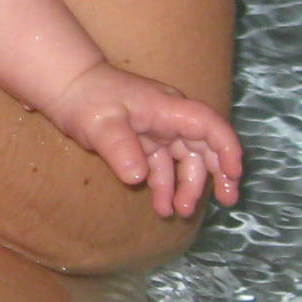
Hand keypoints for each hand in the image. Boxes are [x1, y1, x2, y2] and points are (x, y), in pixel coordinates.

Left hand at [46, 61, 243, 219]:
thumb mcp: (101, 124)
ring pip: (184, 161)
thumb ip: (121, 149)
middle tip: (227, 201)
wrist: (67, 88)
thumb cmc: (87, 99)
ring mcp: (158, 131)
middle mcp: (170, 119)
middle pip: (205, 146)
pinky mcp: (145, 142)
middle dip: (217, 174)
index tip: (234, 175)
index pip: (209, 125)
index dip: (227, 149)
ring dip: (186, 186)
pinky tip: (161, 206)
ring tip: (178, 212)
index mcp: (168, 109)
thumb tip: (139, 177)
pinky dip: (165, 186)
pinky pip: (163, 166)